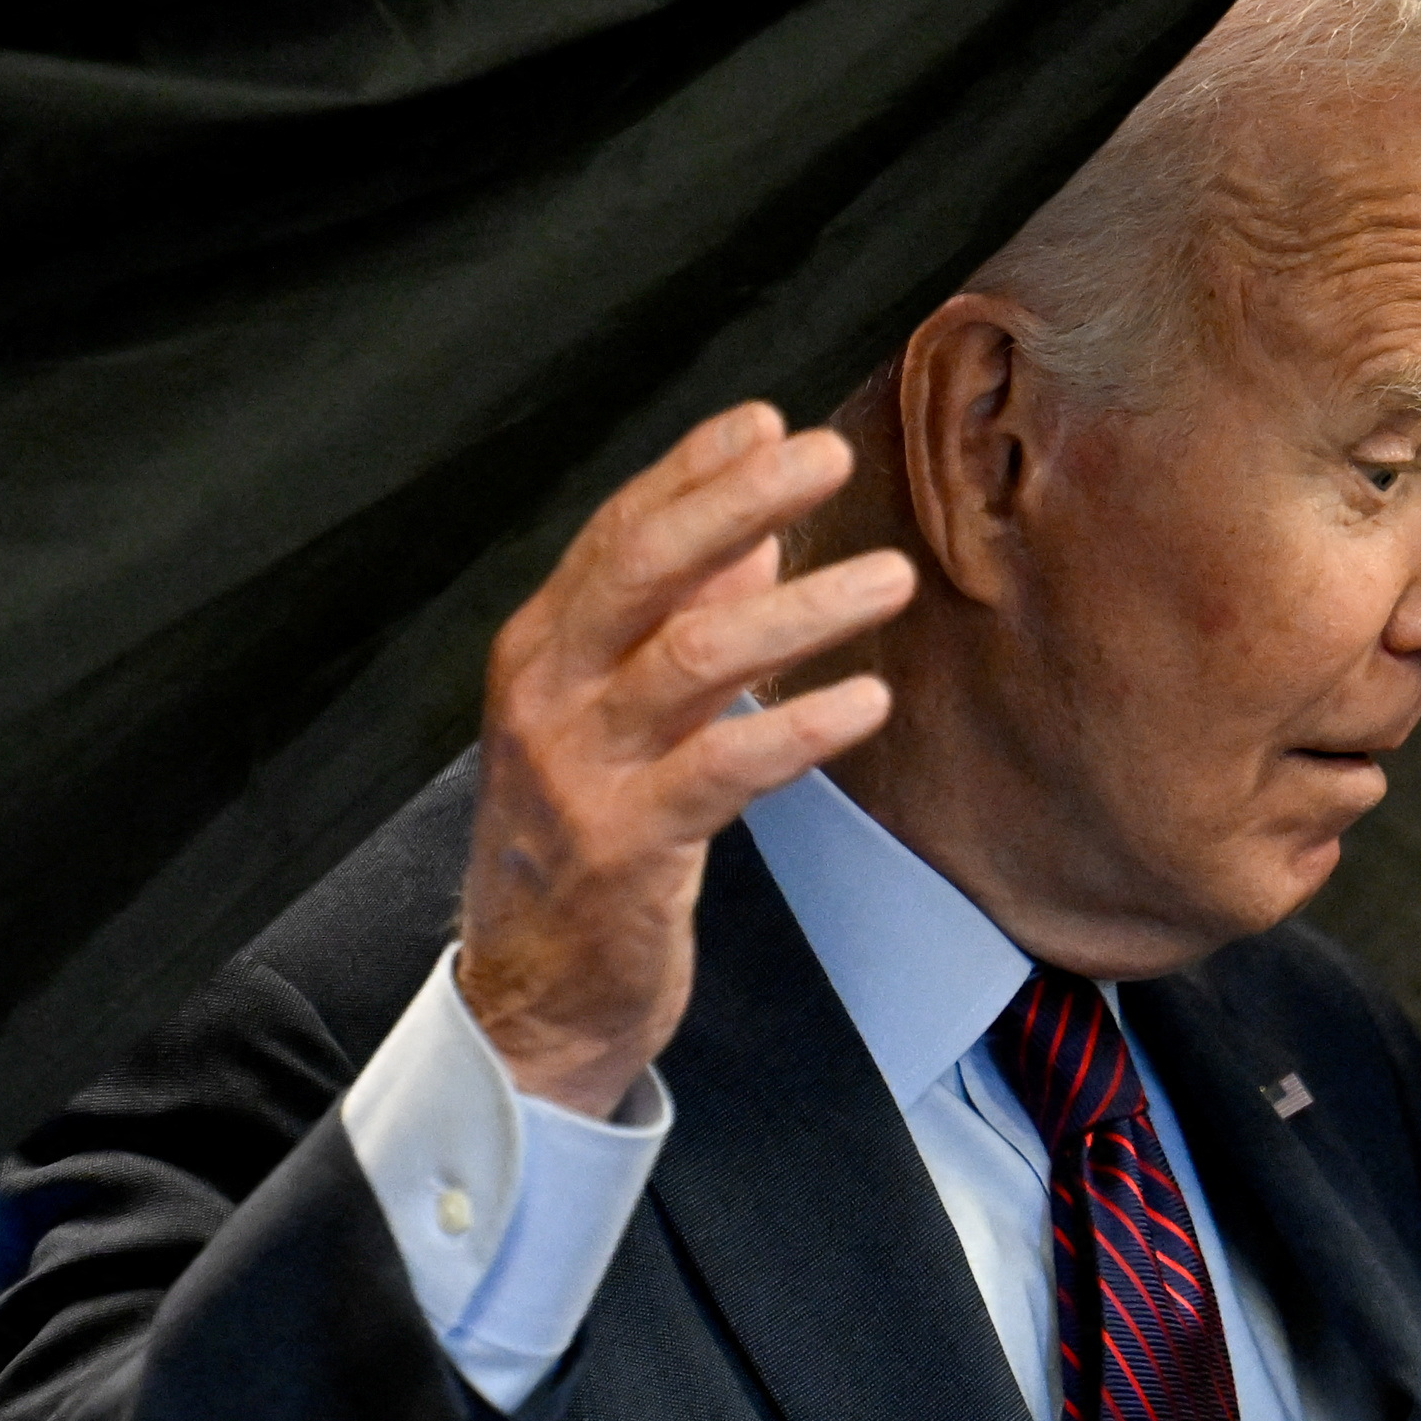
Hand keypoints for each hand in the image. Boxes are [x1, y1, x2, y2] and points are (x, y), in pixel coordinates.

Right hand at [459, 404, 915, 1110]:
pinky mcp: (626, 847)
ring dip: (799, 609)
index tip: (768, 420)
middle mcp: (547, 695)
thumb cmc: (584, 851)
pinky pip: (723, 768)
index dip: (694, 472)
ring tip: (888, 575)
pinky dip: (800, 726)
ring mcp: (580, 771)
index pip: (619, 533)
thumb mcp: (617, 725)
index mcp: (543, 653)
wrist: (531, 999)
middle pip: (643, 568)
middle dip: (736, 501)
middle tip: (824, 455)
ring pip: (692, 659)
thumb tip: (751, 541)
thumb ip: (675, 628)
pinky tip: (867, 697)